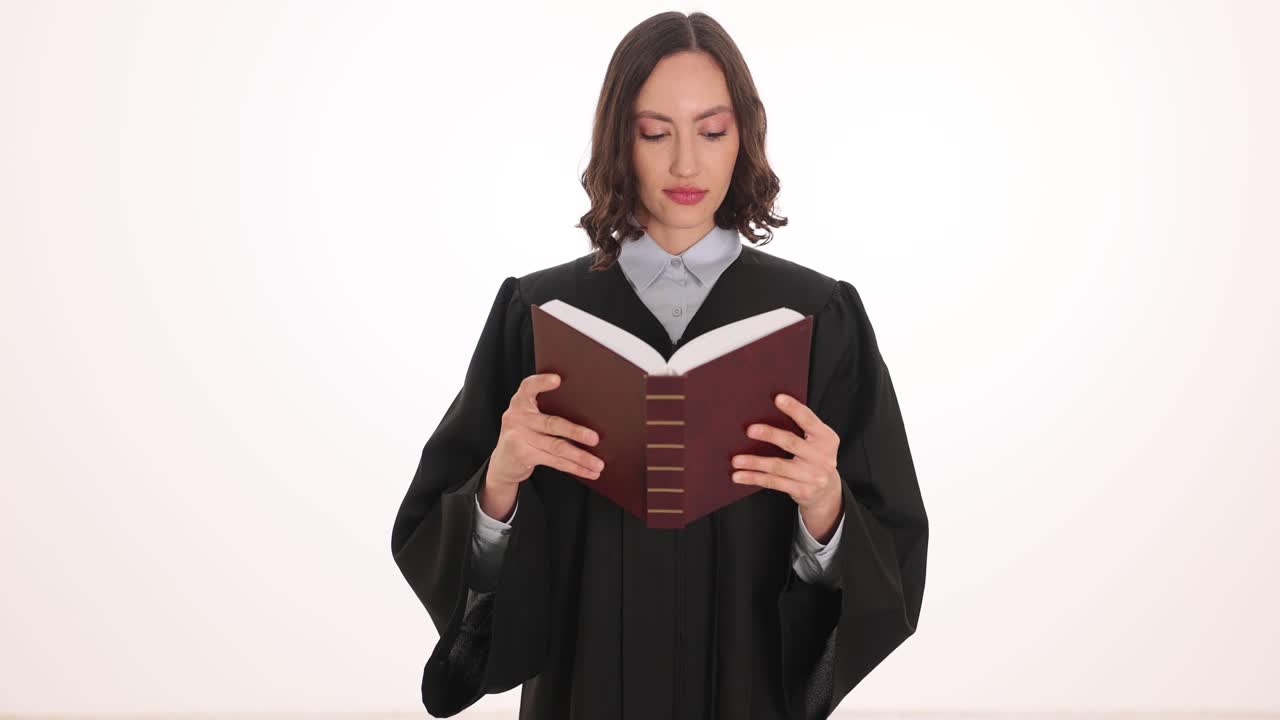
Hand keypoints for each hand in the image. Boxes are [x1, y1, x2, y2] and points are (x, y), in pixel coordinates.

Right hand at [482, 373, 603, 520]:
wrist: (503, 462)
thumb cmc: (526, 434)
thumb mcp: (531, 418)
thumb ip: (548, 412)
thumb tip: (590, 418)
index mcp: (521, 401)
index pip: (529, 386)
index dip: (542, 382)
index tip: (557, 379)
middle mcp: (517, 416)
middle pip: (551, 423)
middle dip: (575, 432)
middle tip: (595, 438)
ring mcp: (518, 437)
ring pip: (556, 446)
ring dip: (580, 457)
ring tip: (598, 464)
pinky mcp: (523, 455)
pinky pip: (554, 461)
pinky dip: (574, 468)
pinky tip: (589, 471)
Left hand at [730, 393, 844, 542]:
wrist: (827, 490)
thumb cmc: (814, 456)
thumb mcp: (816, 441)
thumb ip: (800, 428)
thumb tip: (764, 412)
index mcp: (826, 438)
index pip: (809, 420)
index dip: (794, 409)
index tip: (778, 398)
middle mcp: (822, 457)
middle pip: (791, 443)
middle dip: (770, 435)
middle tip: (749, 430)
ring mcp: (813, 476)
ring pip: (778, 466)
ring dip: (754, 462)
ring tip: (736, 460)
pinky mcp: (802, 491)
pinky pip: (773, 483)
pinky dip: (754, 478)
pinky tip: (738, 476)